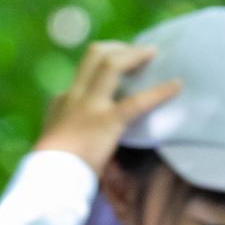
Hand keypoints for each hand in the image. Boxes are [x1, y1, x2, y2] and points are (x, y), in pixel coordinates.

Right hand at [36, 41, 182, 175]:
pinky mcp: (106, 121)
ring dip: (134, 55)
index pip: (83, 74)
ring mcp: (90, 106)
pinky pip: (136, 102)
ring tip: (153, 53)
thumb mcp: (54, 136)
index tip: (120, 64)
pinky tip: (176, 86)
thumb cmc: (52, 164)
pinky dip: (159, 92)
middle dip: (118, 48)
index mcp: (63, 100)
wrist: (48, 176)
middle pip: (95, 54)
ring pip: (111, 64)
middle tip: (138, 52)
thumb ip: (64, 123)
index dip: (104, 64)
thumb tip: (74, 123)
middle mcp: (75, 95)